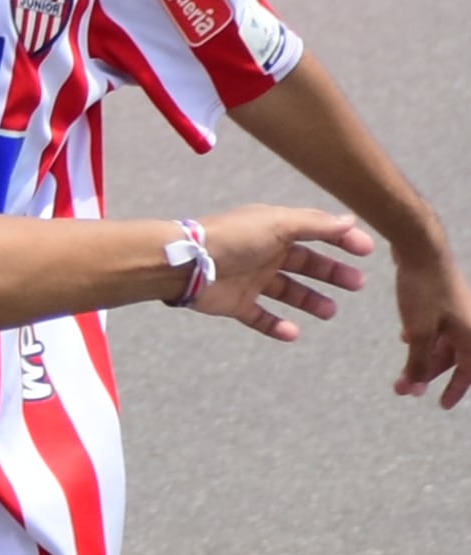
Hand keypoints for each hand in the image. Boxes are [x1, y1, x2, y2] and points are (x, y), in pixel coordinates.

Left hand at [188, 204, 372, 339]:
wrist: (187, 263)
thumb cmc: (233, 238)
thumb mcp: (278, 224)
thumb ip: (315, 223)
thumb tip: (350, 221)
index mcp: (273, 230)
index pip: (314, 233)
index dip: (341, 240)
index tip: (367, 252)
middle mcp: (263, 253)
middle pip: (305, 264)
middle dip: (332, 274)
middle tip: (358, 285)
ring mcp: (250, 279)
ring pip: (287, 292)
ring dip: (310, 301)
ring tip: (330, 312)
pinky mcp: (235, 303)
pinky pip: (260, 317)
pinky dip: (276, 326)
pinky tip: (293, 333)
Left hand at [389, 229, 469, 407]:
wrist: (421, 247)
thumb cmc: (425, 290)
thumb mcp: (419, 331)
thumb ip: (418, 362)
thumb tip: (415, 389)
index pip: (470, 371)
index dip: (456, 390)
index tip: (440, 404)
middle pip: (454, 358)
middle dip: (428, 374)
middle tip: (404, 388)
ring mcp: (458, 310)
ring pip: (443, 342)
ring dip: (423, 356)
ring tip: (402, 368)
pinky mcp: (445, 299)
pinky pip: (438, 326)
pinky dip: (424, 336)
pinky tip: (404, 338)